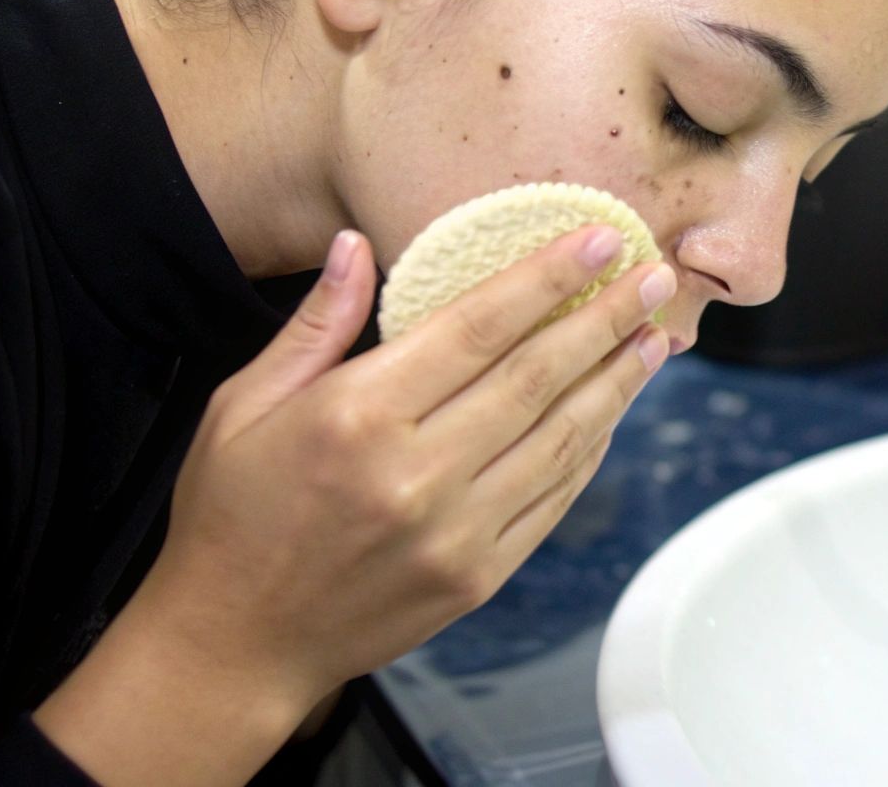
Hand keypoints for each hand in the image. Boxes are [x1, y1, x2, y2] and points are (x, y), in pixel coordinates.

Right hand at [36, 225, 672, 785]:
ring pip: (562, 438)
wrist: (232, 644)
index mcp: (357, 417)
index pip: (477, 328)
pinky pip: (554, 498)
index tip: (598, 242)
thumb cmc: (231, 517)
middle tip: (657, 276)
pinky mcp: (479, 575)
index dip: (546, 279)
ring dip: (617, 382)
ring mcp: (456, 532)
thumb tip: (357, 243)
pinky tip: (612, 410)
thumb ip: (316, 324)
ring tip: (656, 337)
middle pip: (536, 377)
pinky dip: (590, 449)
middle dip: (607, 319)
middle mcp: (416, 474)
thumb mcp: (243, 405)